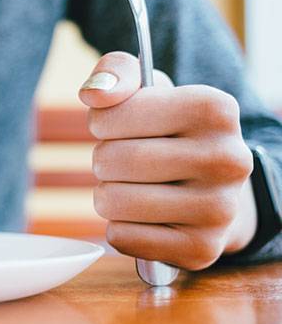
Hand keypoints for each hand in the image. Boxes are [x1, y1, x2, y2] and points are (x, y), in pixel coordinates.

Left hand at [78, 52, 256, 269]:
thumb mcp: (147, 90)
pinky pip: (120, 237)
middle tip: (126, 161)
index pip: (112, 115)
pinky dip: (119, 227)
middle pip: (110, 160)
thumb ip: (116, 73)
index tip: (120, 125)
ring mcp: (220, 210)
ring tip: (135, 187)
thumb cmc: (168, 132)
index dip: (101, 122)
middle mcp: (229, 159)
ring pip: (111, 202)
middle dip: (103, 161)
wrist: (212, 189)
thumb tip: (95, 93)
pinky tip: (146, 217)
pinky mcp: (202, 250)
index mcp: (216, 108)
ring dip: (107, 195)